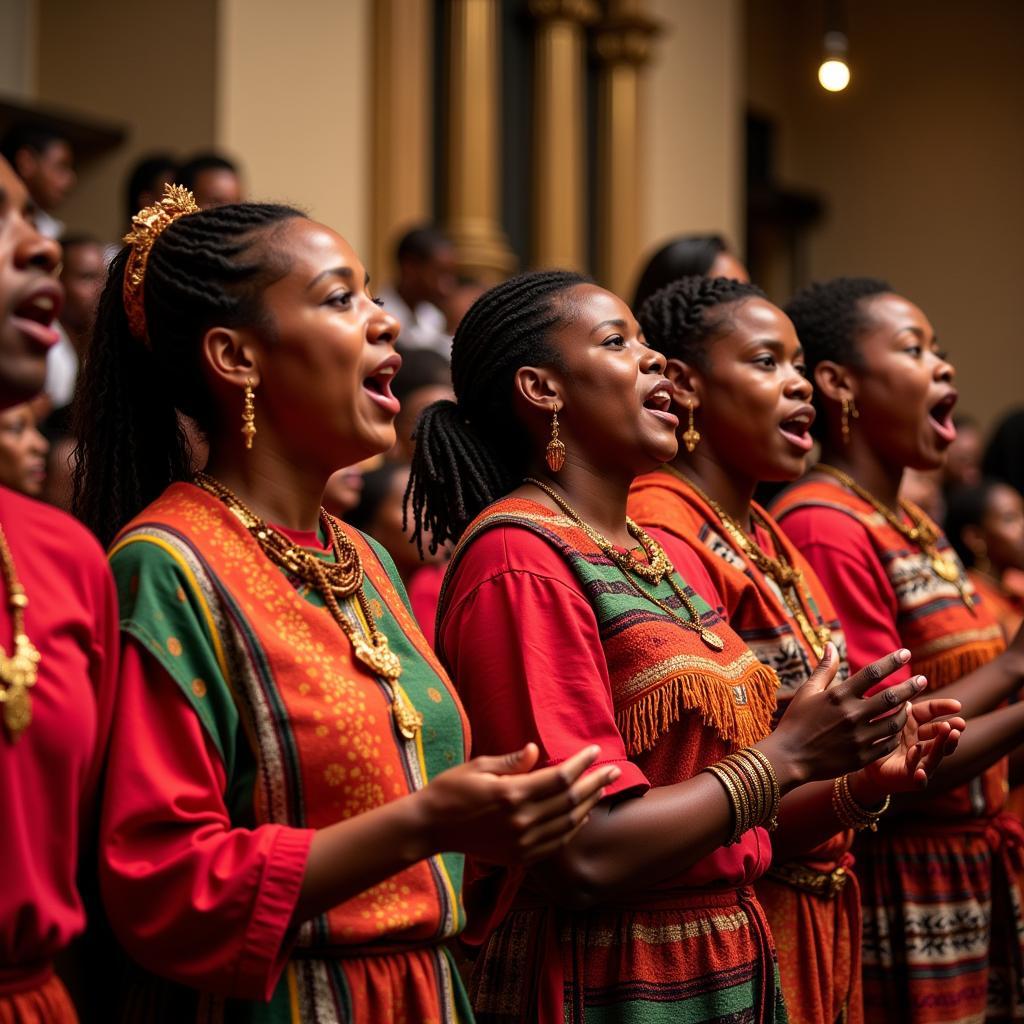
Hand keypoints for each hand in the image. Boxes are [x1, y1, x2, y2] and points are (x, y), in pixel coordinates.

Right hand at [419, 743, 620, 864]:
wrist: (431, 828)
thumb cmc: (451, 789)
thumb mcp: (479, 766)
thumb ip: (512, 762)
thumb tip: (537, 750)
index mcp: (512, 794)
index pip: (560, 778)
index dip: (582, 764)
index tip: (595, 751)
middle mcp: (521, 821)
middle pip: (570, 801)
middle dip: (595, 783)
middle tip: (613, 770)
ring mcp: (522, 843)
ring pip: (567, 824)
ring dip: (589, 806)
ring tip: (602, 790)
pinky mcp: (519, 857)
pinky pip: (556, 843)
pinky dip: (573, 829)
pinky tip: (581, 816)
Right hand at [761, 644, 925, 788]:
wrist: (789, 757)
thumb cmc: (796, 721)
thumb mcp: (807, 691)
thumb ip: (825, 669)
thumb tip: (831, 645)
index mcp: (838, 696)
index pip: (872, 673)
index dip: (891, 661)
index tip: (905, 653)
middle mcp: (852, 715)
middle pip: (891, 698)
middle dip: (911, 687)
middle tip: (923, 680)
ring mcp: (859, 738)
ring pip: (895, 722)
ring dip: (906, 712)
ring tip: (910, 705)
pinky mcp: (862, 757)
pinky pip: (889, 744)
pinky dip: (896, 735)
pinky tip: (897, 728)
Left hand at [850, 694, 964, 802]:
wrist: (865, 766)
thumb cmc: (876, 737)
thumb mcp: (883, 718)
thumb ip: (894, 705)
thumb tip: (905, 684)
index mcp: (913, 725)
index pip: (930, 712)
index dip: (943, 708)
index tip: (958, 705)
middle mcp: (920, 742)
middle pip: (938, 735)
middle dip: (949, 730)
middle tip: (958, 725)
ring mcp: (919, 761)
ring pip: (935, 755)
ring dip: (942, 746)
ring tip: (949, 737)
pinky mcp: (912, 778)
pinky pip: (919, 778)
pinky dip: (920, 775)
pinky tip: (919, 770)